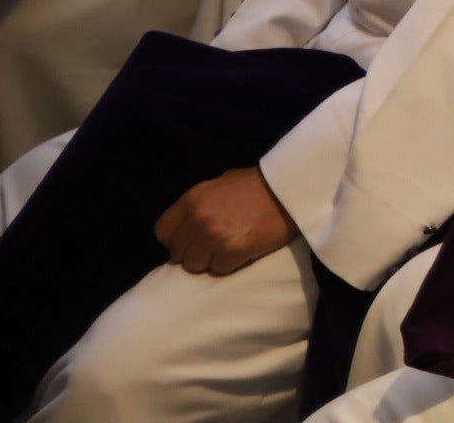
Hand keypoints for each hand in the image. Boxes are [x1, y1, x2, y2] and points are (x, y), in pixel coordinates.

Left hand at [154, 168, 297, 275]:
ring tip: (228, 251)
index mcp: (191, 200)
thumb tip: (190, 221)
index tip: (190, 241)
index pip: (162, 232)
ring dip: (210, 261)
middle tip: (213, 248)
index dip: (175, 240)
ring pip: (195, 266)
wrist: (290, 189)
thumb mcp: (222, 184)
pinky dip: (230, 265)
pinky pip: (219, 269)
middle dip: (194, 253)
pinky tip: (242, 252)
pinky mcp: (233, 250)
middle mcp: (198, 218)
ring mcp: (214, 235)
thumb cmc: (258, 184)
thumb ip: (201, 202)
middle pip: (178, 254)